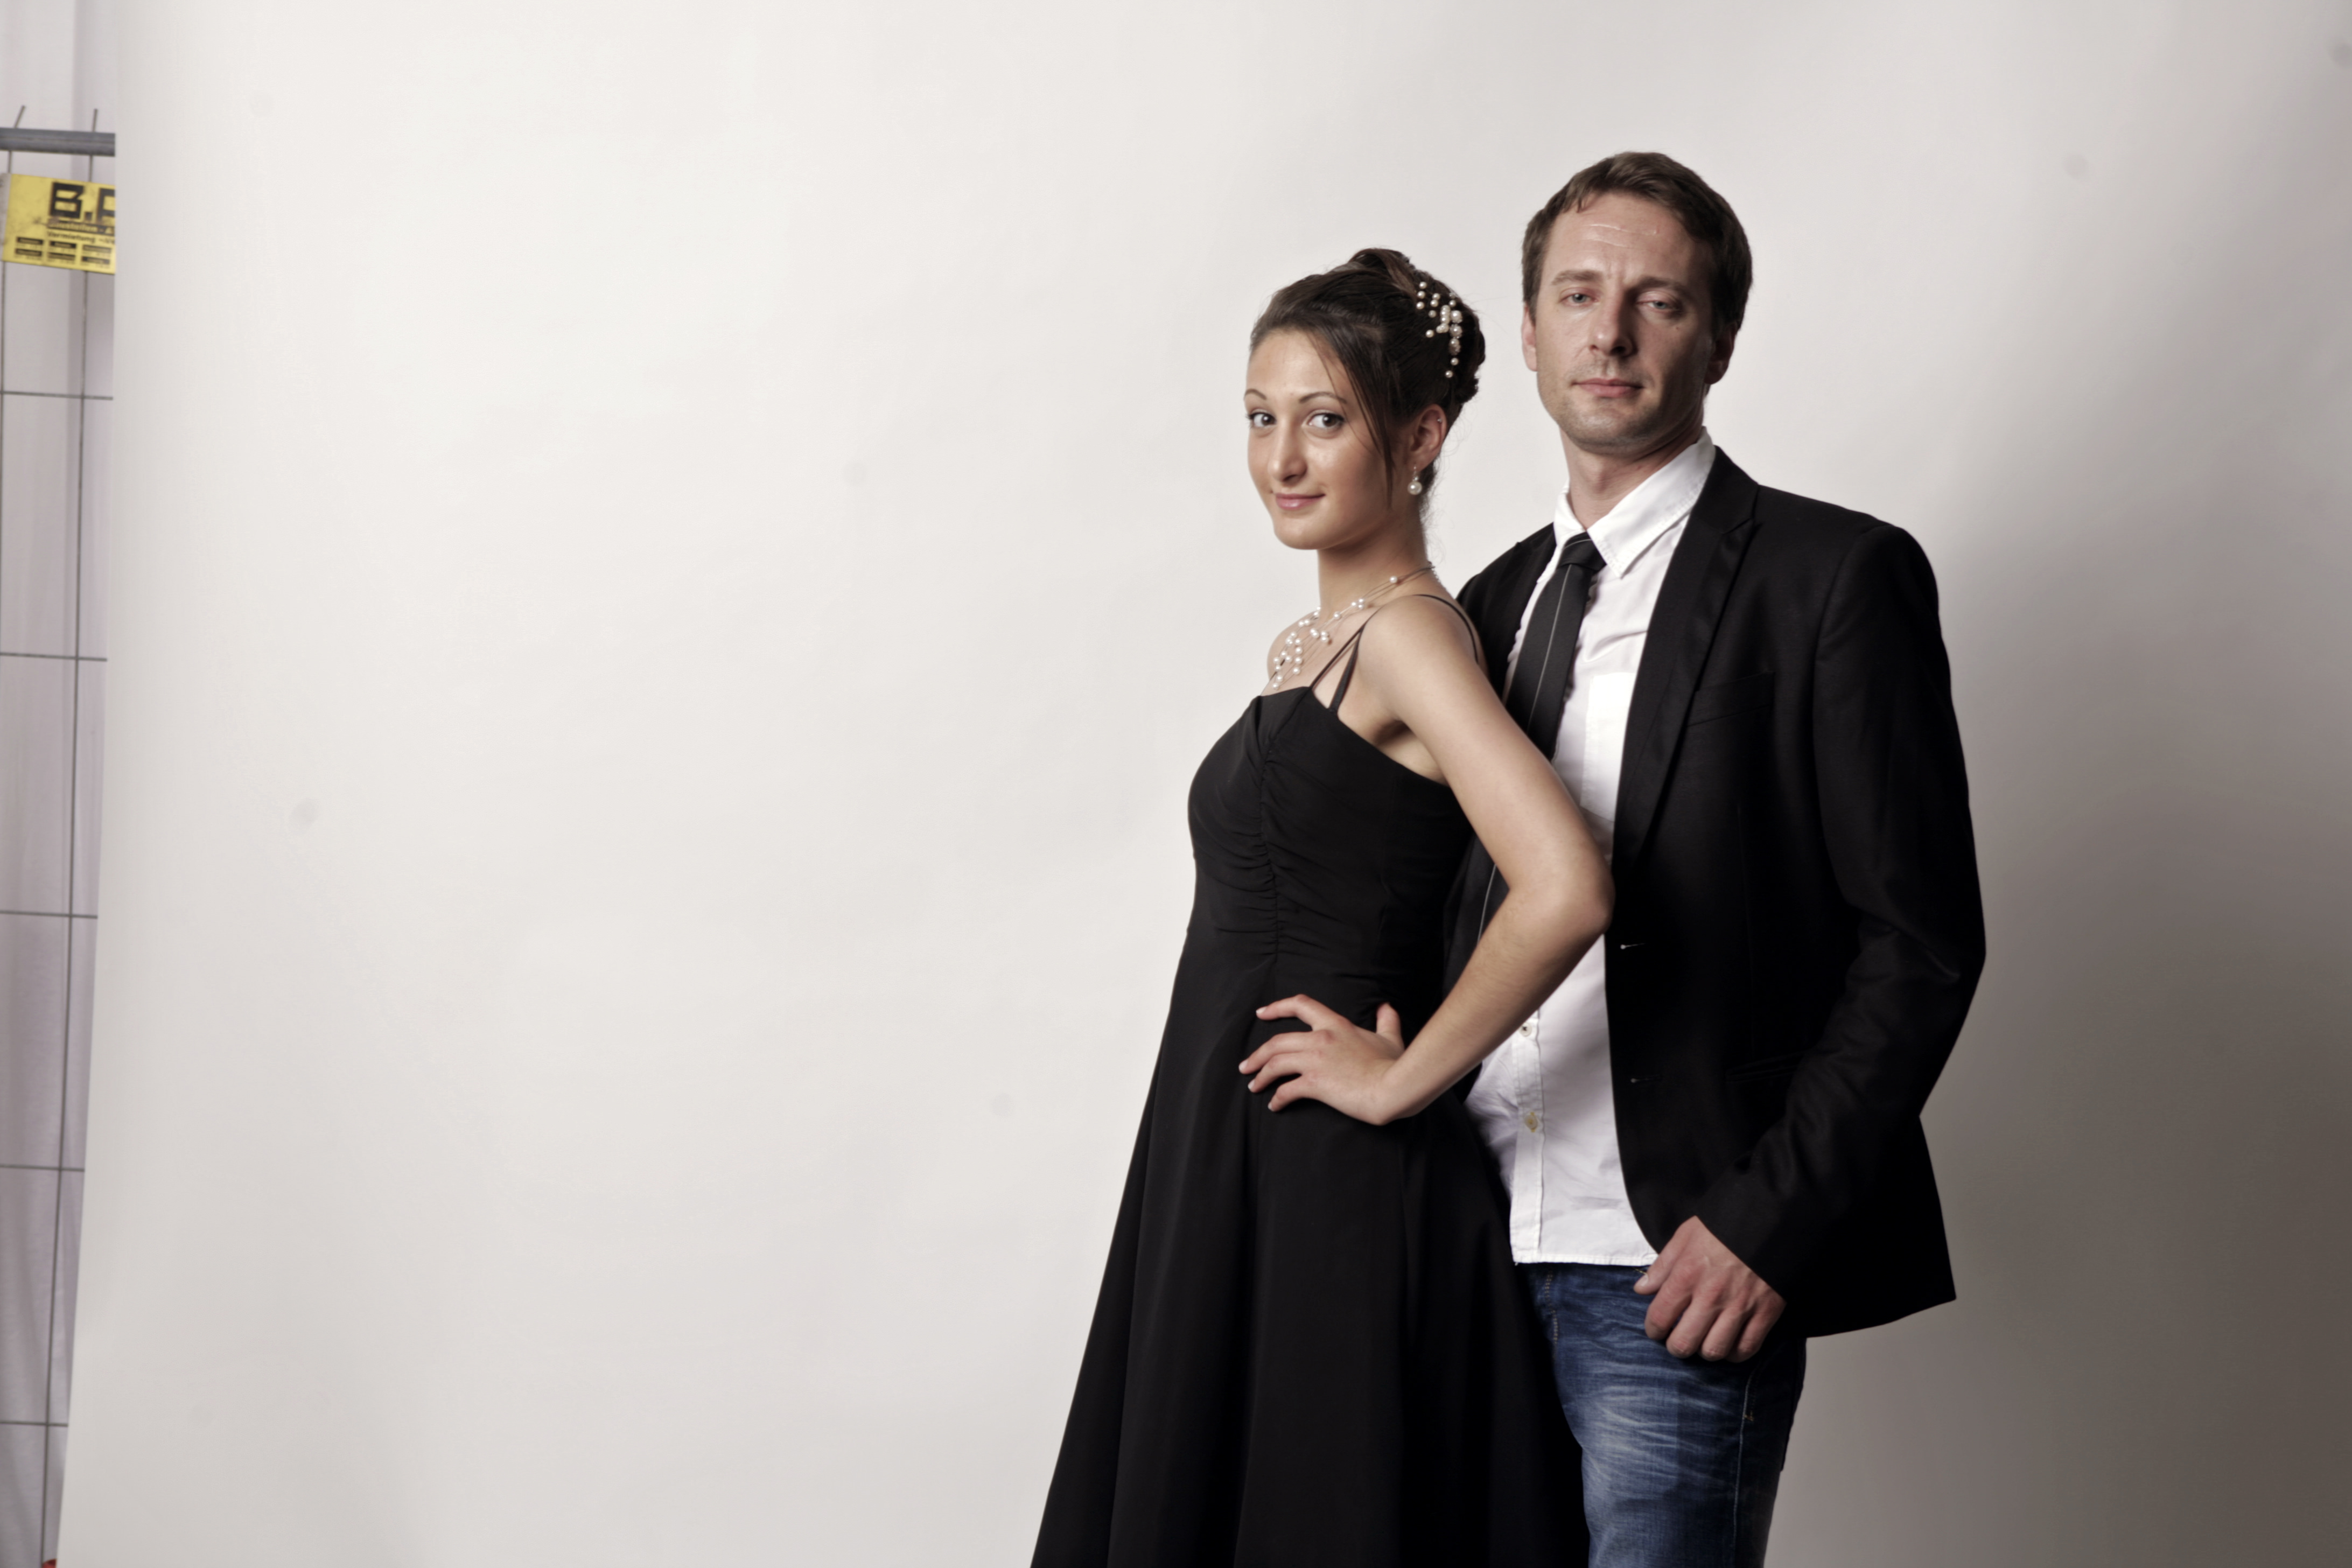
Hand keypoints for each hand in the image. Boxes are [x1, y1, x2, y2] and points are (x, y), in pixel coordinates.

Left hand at [1239, 996, 1406, 1123]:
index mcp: (1336, 1024)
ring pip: (1275, 1063)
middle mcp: (1321, 1038)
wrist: (1394, 1087)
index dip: (1277, 1007)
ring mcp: (1316, 1060)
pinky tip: (1275, 1106)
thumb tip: (1386, 1007)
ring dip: (1260, 1075)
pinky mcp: (1315, 1083)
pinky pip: (1286, 1090)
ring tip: (1254, 1086)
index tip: (1261, 1013)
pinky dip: (1277, 1099)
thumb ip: (1387, 1021)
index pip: (1301, 1005)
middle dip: (1257, 1054)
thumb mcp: (1390, 1038)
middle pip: (1277, 1041)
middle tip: (1246, 1065)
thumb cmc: (1393, 1065)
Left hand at [1633, 1216, 1785, 1361]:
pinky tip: (1729, 1344)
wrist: (1768, 1220)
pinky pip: (1746, 1349)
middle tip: (1678, 1340)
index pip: (1660, 1317)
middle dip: (1676, 1347)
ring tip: (1703, 1341)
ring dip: (1705, 1351)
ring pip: (1714, 1351)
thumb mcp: (1685, 1236)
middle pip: (1684, 1343)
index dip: (1653, 1330)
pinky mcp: (1765, 1313)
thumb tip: (1642, 1289)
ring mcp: (1739, 1307)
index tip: (1656, 1329)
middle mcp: (1711, 1296)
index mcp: (1687, 1275)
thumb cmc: (1723, 1226)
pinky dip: (1735, 1353)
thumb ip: (1662, 1266)